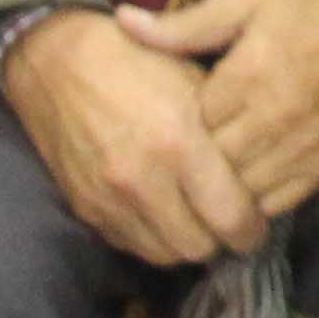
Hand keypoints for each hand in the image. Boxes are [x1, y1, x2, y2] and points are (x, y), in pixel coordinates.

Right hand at [0, 7, 262, 264]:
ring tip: (196, 218)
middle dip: (219, 239)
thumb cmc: (138, 62)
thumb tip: (259, 175)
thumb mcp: (194, 83)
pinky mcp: (85, 208)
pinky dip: (152, 236)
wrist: (58, 63)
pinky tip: (162, 212)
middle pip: (198, 247)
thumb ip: (227, 135)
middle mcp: (143, 180)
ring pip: (164, 255)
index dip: (251, 229)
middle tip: (227, 221)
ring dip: (184, 241)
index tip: (257, 224)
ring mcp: (109, 199)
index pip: (230, 218)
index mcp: (179, 143)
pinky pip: (130, 244)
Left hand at [115, 0, 318, 221]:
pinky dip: (254, 201)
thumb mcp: (246, 2)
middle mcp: (275, 116)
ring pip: (242, 191)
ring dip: (222, 187)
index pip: (191, 122)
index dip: (176, 124)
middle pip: (213, 162)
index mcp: (249, 72)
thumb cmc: (308, 10)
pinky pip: (277, 204)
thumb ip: (185, 23)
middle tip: (185, 153)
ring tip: (208, 175)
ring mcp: (302, 146)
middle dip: (195, 160)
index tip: (172, 117)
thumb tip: (122, 20)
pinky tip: (243, 186)